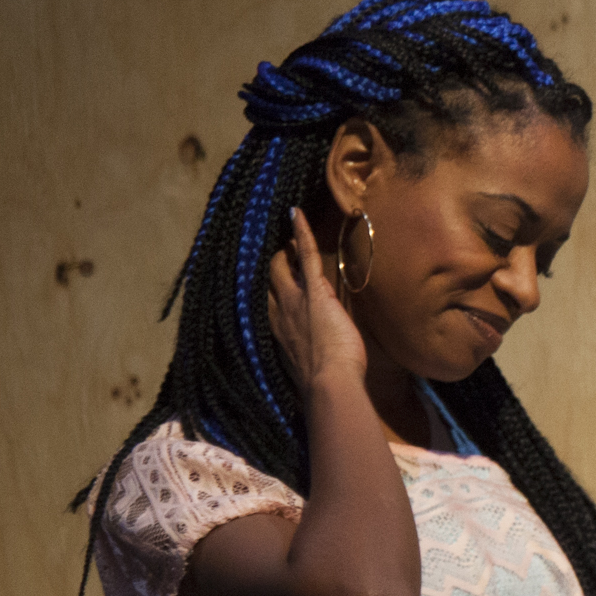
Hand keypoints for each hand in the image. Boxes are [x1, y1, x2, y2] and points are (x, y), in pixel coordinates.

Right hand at [263, 208, 368, 390]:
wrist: (330, 382)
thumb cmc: (326, 380)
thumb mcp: (308, 364)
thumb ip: (306, 349)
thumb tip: (313, 344)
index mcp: (275, 331)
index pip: (265, 302)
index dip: (265, 289)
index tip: (266, 281)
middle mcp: (277, 312)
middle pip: (266, 279)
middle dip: (271, 264)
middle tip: (279, 251)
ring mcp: (294, 299)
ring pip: (280, 265)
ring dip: (284, 249)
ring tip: (287, 233)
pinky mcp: (315, 291)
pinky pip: (306, 256)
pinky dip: (301, 233)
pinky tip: (296, 214)